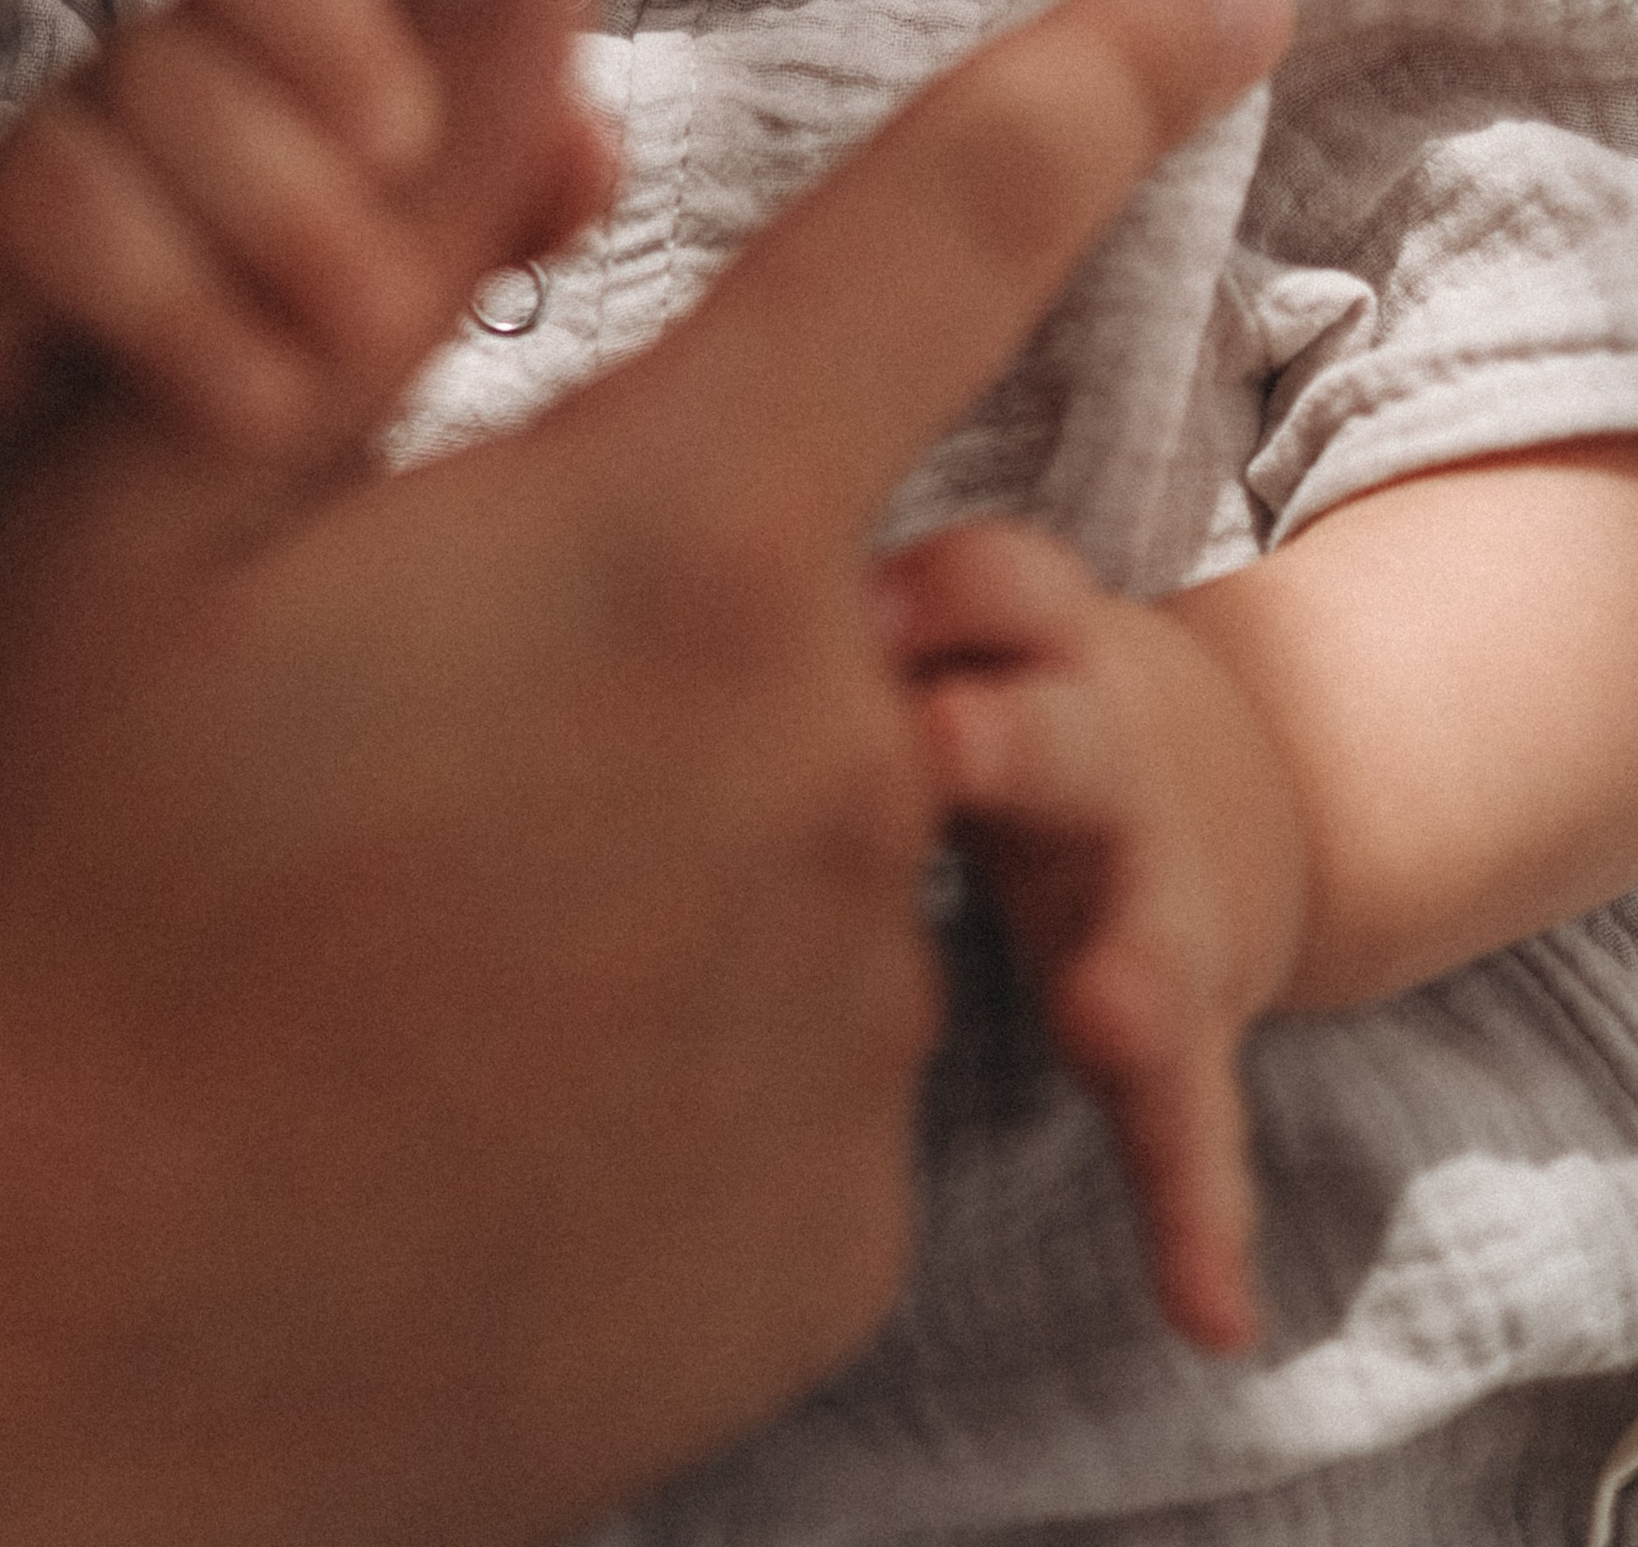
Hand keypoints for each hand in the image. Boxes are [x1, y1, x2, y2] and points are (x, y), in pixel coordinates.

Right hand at [0, 0, 619, 714]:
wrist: (75, 565)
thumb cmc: (278, 395)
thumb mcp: (404, 315)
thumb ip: (492, 205)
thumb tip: (588, 148)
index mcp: (256, 98)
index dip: (337, 31)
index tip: (402, 133)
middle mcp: (131, 133)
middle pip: (166, 52)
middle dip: (268, 172)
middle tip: (372, 320)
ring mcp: (19, 226)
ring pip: (53, 155)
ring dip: (149, 264)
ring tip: (254, 408)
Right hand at [0, 0, 1285, 1542]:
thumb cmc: (24, 874)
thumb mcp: (155, 486)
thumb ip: (400, 189)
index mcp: (666, 547)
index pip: (954, 225)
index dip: (1101, 76)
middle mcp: (822, 776)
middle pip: (800, 582)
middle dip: (643, 592)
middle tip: (387, 729)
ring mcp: (843, 1034)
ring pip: (789, 826)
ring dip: (645, 825)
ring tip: (389, 934)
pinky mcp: (822, 1245)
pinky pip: (787, 1051)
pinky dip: (662, 1034)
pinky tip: (457, 1091)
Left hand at [880, 516, 1308, 1354]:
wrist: (1211, 788)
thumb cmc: (994, 692)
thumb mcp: (952, 628)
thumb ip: (859, 613)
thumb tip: (668, 566)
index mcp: (1032, 660)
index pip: (998, 589)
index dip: (937, 590)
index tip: (856, 602)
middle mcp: (1104, 774)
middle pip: (1067, 740)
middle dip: (1009, 740)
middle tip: (942, 743)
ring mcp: (1152, 913)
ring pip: (1149, 937)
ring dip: (1127, 975)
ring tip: (1105, 1014)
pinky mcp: (1184, 1043)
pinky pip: (1194, 1133)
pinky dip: (1201, 1220)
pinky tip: (1211, 1314)